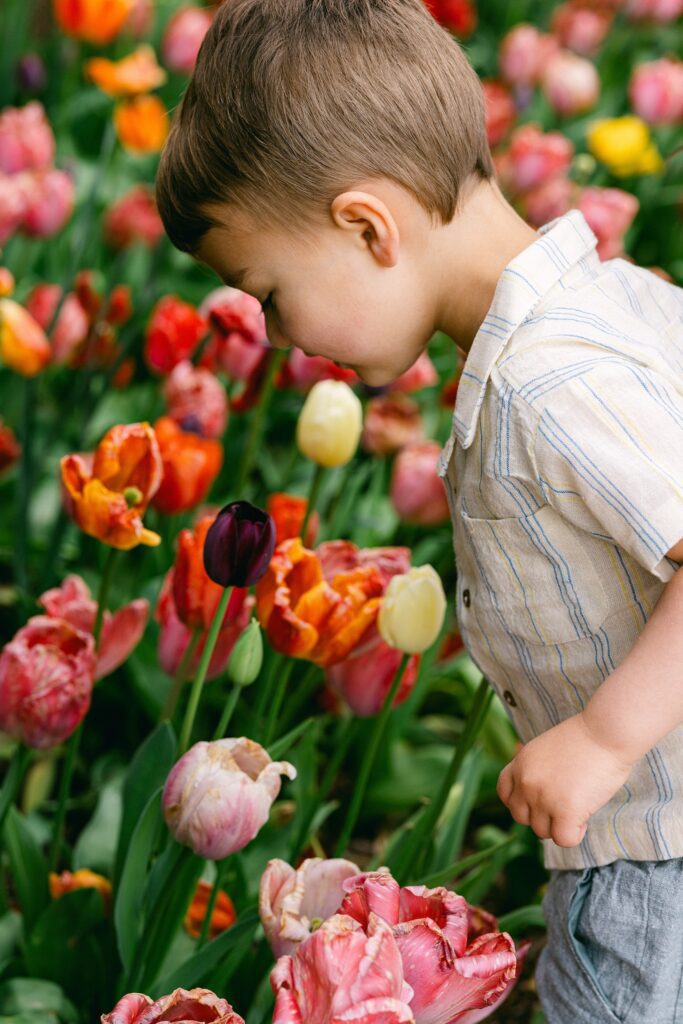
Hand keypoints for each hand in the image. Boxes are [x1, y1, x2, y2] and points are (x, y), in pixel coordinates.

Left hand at [496, 712, 634, 846]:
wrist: (606, 732)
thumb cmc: (586, 738)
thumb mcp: (547, 747)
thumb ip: (536, 770)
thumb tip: (539, 795)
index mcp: (519, 763)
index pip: (505, 794)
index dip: (522, 802)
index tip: (540, 800)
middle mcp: (525, 781)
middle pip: (521, 817)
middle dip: (541, 816)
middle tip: (564, 805)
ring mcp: (543, 797)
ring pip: (542, 832)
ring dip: (560, 825)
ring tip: (578, 806)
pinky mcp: (565, 811)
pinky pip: (563, 839)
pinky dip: (575, 834)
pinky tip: (585, 818)